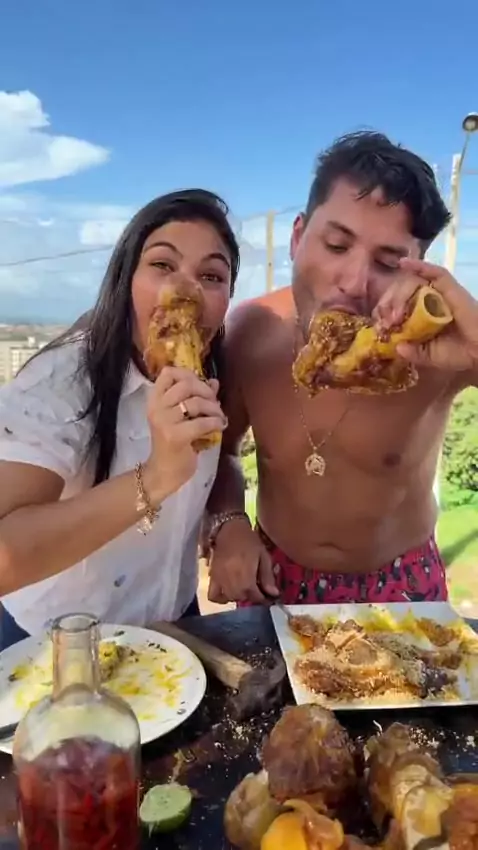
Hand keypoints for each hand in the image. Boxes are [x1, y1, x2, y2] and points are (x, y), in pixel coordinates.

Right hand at [144, 366, 226, 501]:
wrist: (164, 473)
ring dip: (214, 408)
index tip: (201, 384)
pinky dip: (215, 422)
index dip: (188, 374)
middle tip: (215, 403)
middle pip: (185, 384)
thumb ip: (196, 398)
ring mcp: (164, 422)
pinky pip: (202, 422)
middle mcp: (156, 408)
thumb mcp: (182, 418)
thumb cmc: (173, 444)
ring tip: (219, 416)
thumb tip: (214, 382)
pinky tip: (219, 426)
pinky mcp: (175, 437)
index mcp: (154, 400)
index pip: (168, 373)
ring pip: (195, 402)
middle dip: (206, 391)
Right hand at [208, 518, 279, 603]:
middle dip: (251, 596)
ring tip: (244, 587)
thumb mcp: (264, 556)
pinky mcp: (211, 577)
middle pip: (242, 598)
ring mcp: (220, 580)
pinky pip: (213, 596)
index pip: (255, 596)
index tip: (267, 594)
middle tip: (257, 588)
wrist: (229, 529)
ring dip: (238, 596)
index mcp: (246, 576)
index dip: (263, 597)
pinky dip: (221, 597)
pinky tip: (228, 591)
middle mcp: (232, 582)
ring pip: (230, 598)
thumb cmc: (249, 541)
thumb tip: (273, 594)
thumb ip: (268, 576)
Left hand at [372, 258, 477, 373]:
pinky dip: (420, 266)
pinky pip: (434, 273)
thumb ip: (414, 352)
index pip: (401, 309)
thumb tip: (396, 347)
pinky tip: (404, 263)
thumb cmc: (459, 354)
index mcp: (423, 320)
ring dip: (399, 292)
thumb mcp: (430, 357)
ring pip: (414, 284)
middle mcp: (429, 304)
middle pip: (404, 294)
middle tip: (384, 317)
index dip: (387, 313)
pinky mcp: (450, 288)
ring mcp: (439, 295)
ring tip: (391, 306)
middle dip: (390, 303)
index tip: (378, 322)